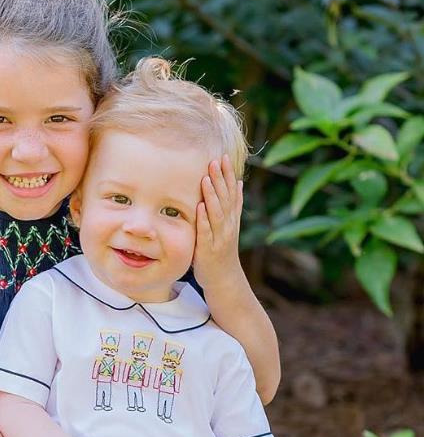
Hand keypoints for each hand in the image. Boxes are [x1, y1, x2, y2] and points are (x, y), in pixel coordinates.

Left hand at [192, 155, 243, 289]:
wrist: (224, 280)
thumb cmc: (220, 252)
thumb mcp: (227, 227)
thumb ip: (230, 207)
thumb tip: (238, 183)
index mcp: (232, 219)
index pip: (231, 192)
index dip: (228, 175)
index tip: (223, 156)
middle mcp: (228, 226)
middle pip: (225, 199)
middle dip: (221, 179)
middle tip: (215, 160)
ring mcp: (219, 238)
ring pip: (217, 213)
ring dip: (212, 195)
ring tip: (207, 178)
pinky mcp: (208, 250)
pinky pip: (206, 233)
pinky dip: (204, 220)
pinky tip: (200, 207)